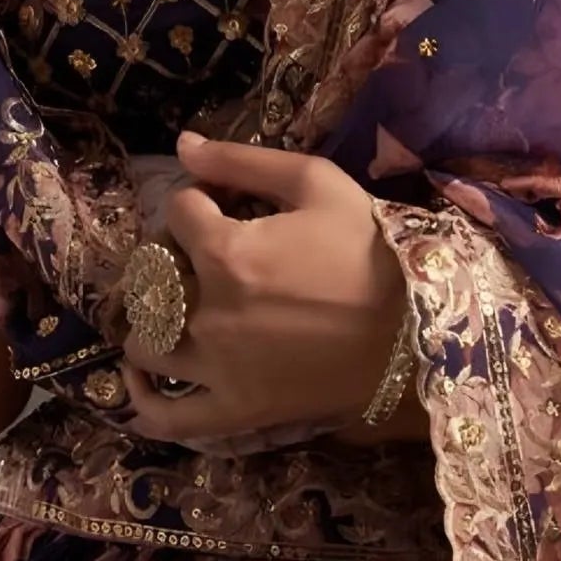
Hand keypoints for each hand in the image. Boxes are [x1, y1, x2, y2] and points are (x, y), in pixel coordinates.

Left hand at [115, 131, 418, 448]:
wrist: (421, 328)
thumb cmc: (373, 250)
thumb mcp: (318, 184)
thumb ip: (243, 161)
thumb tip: (182, 144)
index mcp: (226, 252)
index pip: (179, 210)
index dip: (199, 198)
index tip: (223, 203)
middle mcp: (207, 312)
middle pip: (152, 274)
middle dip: (171, 253)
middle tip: (204, 252)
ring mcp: (217, 369)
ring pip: (147, 341)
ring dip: (151, 317)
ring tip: (175, 307)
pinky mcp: (234, 412)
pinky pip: (167, 416)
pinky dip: (142, 398)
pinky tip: (139, 376)